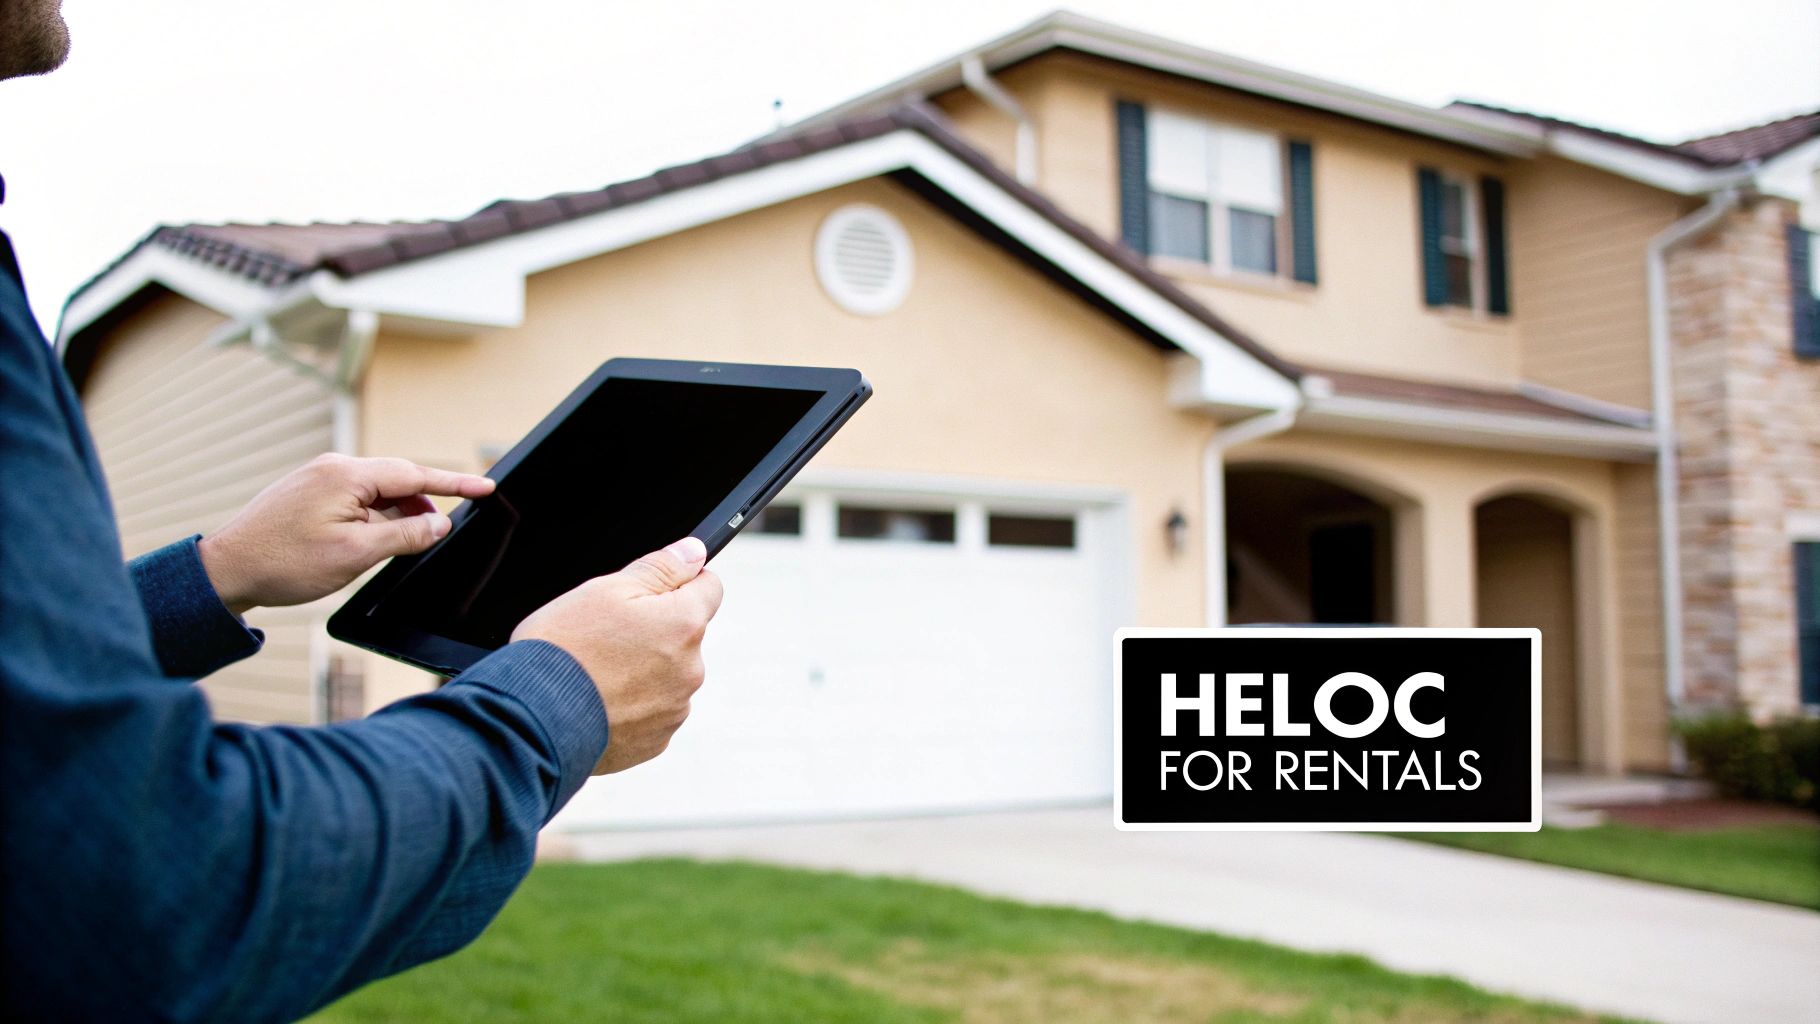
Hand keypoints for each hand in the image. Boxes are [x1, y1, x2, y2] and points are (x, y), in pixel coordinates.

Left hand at [199, 454, 494, 614]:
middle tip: (444, 532)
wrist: (225, 570)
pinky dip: (374, 516)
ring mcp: (318, 478)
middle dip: (424, 505)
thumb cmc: (283, 563)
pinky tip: (374, 539)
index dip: (455, 484)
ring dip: (396, 515)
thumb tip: (438, 525)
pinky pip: (356, 497)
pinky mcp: (308, 492)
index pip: (415, 474)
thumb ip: (404, 535)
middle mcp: (333, 468)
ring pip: (377, 491)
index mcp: (347, 476)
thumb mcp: (355, 554)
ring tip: (402, 544)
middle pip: (398, 479)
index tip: (487, 487)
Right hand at [511, 537, 723, 774]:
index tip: (659, 586)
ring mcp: (674, 709)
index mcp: (684, 625)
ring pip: (667, 675)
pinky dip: (630, 704)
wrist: (534, 719)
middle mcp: (690, 669)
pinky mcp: (655, 741)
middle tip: (607, 635)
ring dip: (642, 670)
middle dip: (655, 630)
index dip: (683, 581)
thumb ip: (660, 568)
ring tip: (596, 672)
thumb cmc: (565, 650)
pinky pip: (650, 712)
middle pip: (684, 635)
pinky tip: (597, 700)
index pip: (709, 588)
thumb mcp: (606, 589)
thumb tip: (694, 553)